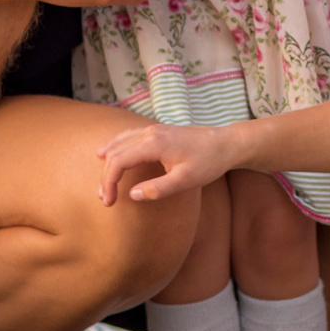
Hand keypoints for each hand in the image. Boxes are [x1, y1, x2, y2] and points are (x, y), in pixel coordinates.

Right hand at [97, 121, 240, 204]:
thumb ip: (157, 189)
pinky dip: (114, 147)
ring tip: (103, 183)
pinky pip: (127, 136)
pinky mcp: (157, 131)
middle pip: (115, 152)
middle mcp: (149, 133)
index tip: (109, 201)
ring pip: (119, 142)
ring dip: (108, 162)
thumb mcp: (185, 181)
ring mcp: (152, 129)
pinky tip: (108, 153)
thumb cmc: (208, 162)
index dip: (109, 182)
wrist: (226, 143)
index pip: (119, 161)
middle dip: (106, 176)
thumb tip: (132, 195)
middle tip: (105, 199)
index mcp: (153, 144)